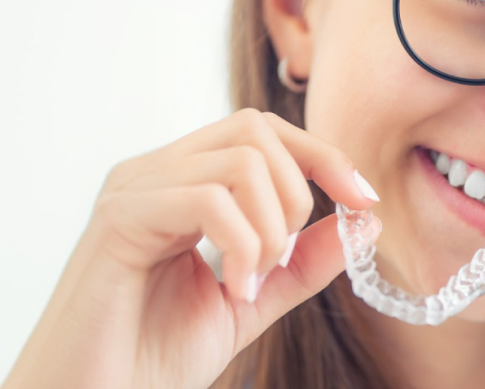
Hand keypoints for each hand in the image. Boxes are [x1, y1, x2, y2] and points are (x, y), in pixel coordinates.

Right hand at [3, 109, 379, 388]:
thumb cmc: (153, 358)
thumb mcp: (252, 302)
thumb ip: (302, 262)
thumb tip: (364, 220)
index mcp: (181, 185)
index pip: (263, 133)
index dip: (325, 159)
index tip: (366, 203)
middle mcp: (153, 174)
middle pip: (255, 127)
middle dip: (299, 191)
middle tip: (282, 259)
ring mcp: (132, 190)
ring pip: (239, 159)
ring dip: (270, 228)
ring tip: (251, 284)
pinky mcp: (118, 219)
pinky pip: (206, 198)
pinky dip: (241, 246)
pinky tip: (233, 291)